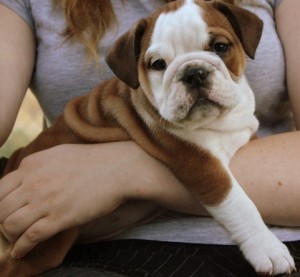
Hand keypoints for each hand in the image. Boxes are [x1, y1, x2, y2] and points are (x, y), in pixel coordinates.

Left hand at [0, 142, 202, 258]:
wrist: (118, 168)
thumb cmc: (94, 160)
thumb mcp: (61, 154)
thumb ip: (40, 164)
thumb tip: (26, 174)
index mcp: (33, 164)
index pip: (0, 188)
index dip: (0, 204)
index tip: (7, 212)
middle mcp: (34, 181)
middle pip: (1, 208)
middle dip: (3, 220)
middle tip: (10, 227)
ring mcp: (46, 200)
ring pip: (10, 224)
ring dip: (10, 236)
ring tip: (15, 240)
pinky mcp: (60, 217)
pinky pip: (29, 237)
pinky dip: (21, 248)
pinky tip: (21, 251)